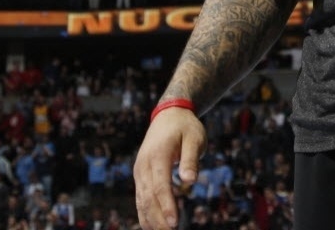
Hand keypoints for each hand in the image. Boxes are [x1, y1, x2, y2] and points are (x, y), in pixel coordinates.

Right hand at [133, 108, 205, 229]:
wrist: (169, 114)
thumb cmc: (185, 126)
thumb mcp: (194, 138)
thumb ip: (191, 159)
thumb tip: (190, 181)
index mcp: (158, 155)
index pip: (160, 186)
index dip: (167, 206)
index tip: (174, 222)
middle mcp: (144, 165)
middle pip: (148, 197)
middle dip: (158, 218)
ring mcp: (139, 170)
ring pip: (141, 200)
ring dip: (150, 219)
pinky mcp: (140, 174)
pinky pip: (140, 197)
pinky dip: (144, 212)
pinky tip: (151, 226)